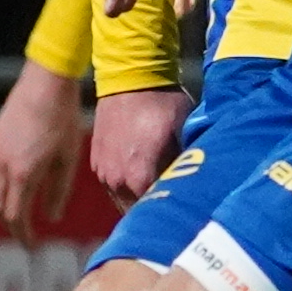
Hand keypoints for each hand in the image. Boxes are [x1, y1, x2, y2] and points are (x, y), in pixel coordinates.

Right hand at [0, 54, 85, 232]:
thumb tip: (52, 217)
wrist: (45, 83)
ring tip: (18, 213)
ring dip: (3, 206)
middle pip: (0, 207)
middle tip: (25, 235)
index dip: (23, 235)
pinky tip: (12, 186)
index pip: (17, 216)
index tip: (31, 246)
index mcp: (24, 175)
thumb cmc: (63, 120)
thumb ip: (58, 191)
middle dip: (11, 225)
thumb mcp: (67, 159)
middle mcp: (4, 166)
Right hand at [88, 82, 188, 208]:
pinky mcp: (96, 160)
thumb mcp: (184, 133)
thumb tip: (195, 184)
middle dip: (152, 208)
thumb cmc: (162, 103)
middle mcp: (117, 180)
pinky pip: (112, 183)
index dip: (171, 212)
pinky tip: (138, 172)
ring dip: (136, 197)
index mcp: (139, 177)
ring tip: (155, 188)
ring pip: (122, 199)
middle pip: (136, 211)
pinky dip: (124, 183)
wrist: (129, 77)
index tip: (184, 211)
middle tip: (171, 203)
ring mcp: (103, 171)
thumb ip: (185, 164)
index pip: (156, 211)